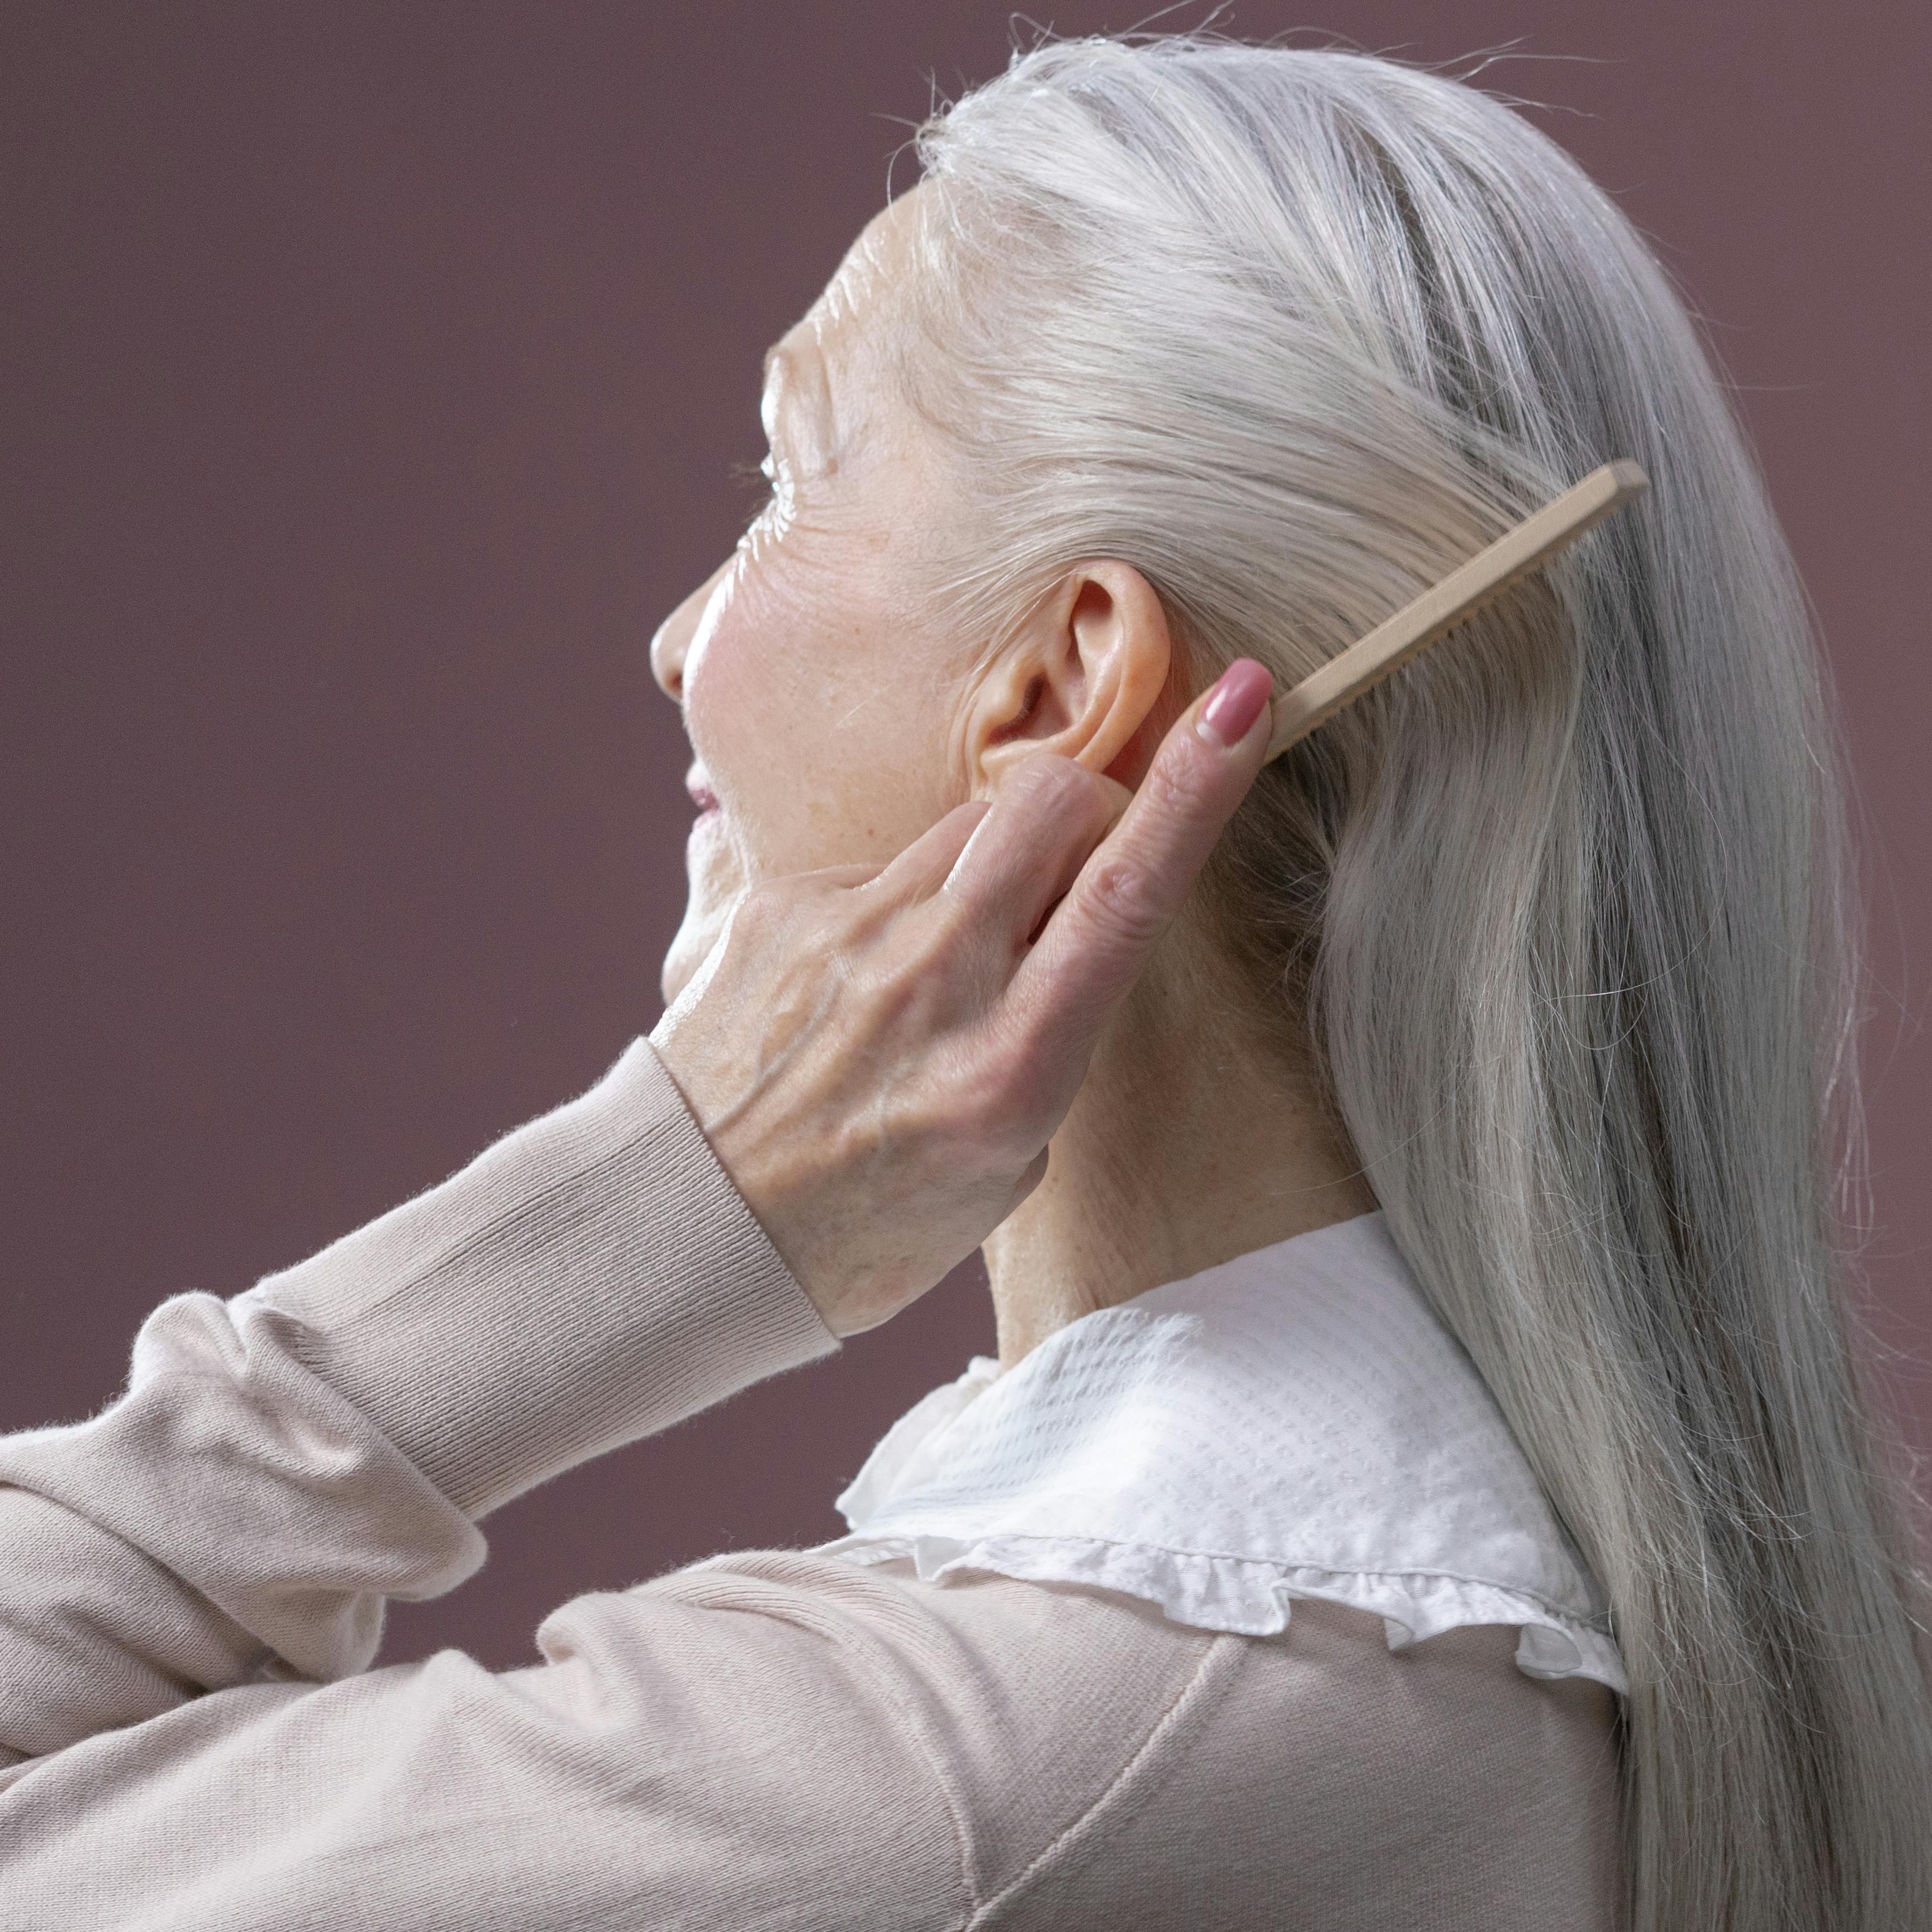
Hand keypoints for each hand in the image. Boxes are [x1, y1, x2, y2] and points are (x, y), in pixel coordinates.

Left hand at [648, 661, 1279, 1335]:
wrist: (690, 1234)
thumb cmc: (870, 1224)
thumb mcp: (1006, 1160)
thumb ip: (1040, 1028)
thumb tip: (1043, 917)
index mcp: (1010, 1068)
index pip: (1124, 892)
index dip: (1195, 788)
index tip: (1241, 697)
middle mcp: (932, 984)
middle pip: (1051, 804)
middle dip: (1095, 804)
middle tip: (1082, 866)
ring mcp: (847, 935)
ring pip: (966, 826)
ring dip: (994, 861)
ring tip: (949, 962)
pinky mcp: (774, 905)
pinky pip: (872, 863)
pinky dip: (891, 907)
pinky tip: (855, 987)